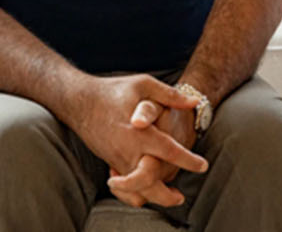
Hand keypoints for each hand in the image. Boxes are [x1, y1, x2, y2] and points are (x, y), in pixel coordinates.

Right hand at [64, 75, 207, 194]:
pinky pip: (124, 186)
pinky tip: (151, 191)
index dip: (187, 160)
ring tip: (172, 197)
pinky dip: (138, 193)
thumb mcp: (143, 84)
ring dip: (153, 196)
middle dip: (166, 195)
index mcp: (138, 132)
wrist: (78, 100)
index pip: (168, 151)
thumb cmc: (113, 90)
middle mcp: (127, 150)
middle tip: (181, 197)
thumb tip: (195, 102)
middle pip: (148, 182)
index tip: (202, 166)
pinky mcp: (110, 162)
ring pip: (135, 189)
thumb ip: (170, 95)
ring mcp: (116, 159)